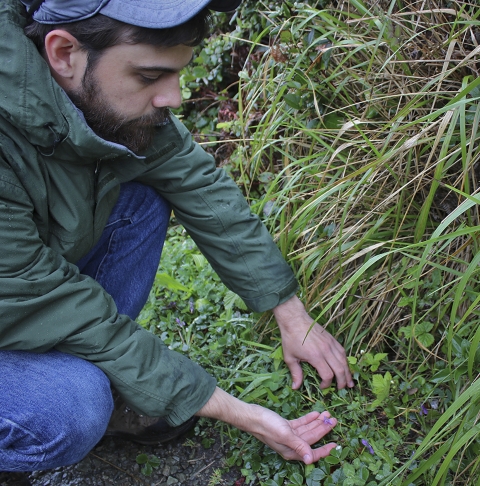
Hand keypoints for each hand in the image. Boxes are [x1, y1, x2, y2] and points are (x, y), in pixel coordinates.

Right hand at [196, 387, 337, 463]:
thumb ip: (299, 446)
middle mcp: (291, 445)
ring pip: (307, 429)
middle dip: (323, 430)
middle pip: (311, 438)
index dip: (325, 449)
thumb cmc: (267, 426)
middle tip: (334, 420)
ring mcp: (288, 435)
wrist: (252, 415)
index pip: (312, 452)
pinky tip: (316, 414)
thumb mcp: (285, 435)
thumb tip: (310, 461)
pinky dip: (308, 419)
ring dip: (317, 422)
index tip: (336, 444)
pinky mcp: (285, 426)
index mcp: (291, 450)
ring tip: (327, 414)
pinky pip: (300, 424)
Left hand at [273, 296, 353, 389]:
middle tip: (341, 389)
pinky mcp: (332, 338)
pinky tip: (345, 366)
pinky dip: (345, 360)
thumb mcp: (289, 357)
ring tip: (350, 382)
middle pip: (340, 369)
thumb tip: (295, 387)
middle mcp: (326, 350)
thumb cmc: (290, 338)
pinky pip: (342, 351)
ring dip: (348, 372)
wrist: (295, 319)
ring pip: (344, 360)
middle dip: (342, 382)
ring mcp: (330, 343)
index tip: (322, 387)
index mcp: (315, 356)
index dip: (327, 384)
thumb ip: (295, 373)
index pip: (328, 375)